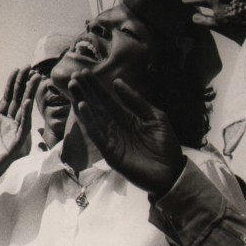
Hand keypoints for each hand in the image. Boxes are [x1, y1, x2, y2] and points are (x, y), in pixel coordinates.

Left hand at [0, 67, 38, 192]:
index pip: (8, 99)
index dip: (13, 85)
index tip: (18, 70)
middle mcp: (6, 127)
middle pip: (18, 101)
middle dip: (24, 84)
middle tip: (31, 68)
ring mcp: (11, 136)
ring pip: (23, 111)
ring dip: (29, 95)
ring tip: (35, 79)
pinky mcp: (13, 147)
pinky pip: (22, 128)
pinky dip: (25, 115)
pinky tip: (27, 102)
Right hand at [69, 72, 184, 196]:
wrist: (171, 172)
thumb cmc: (166, 144)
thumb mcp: (155, 116)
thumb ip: (136, 100)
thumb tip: (117, 81)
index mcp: (126, 117)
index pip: (106, 99)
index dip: (95, 87)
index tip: (84, 72)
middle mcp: (115, 127)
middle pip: (97, 106)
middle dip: (85, 91)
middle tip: (74, 75)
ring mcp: (111, 139)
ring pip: (93, 117)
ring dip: (82, 102)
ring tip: (74, 87)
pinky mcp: (110, 152)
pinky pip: (97, 134)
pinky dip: (89, 120)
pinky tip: (82, 106)